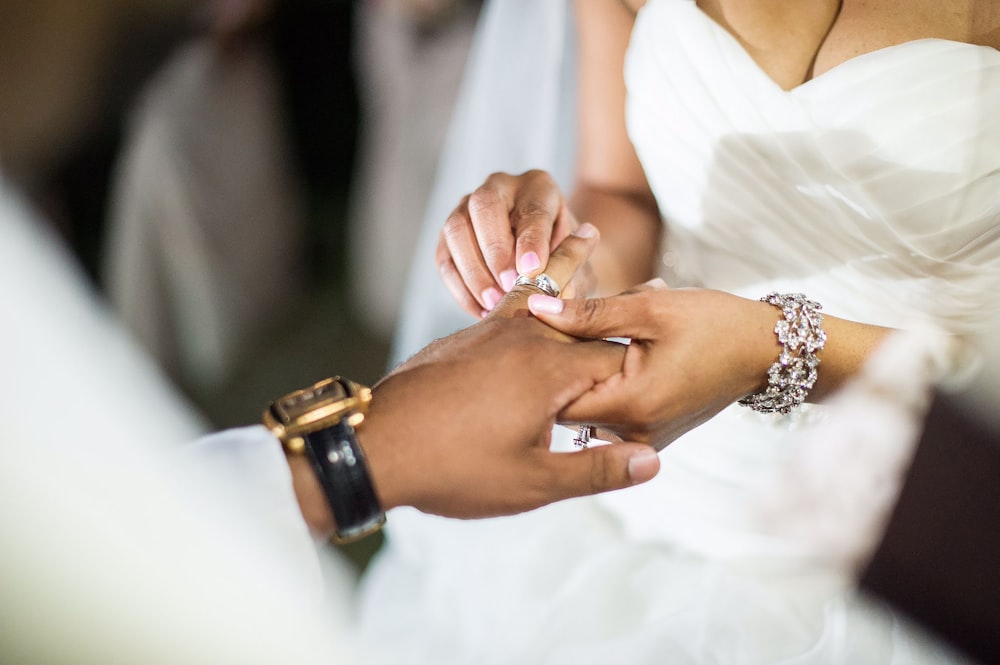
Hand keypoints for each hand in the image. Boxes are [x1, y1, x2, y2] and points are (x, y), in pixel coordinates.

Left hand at [353, 229, 658, 520]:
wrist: (375, 445)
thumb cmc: (455, 468)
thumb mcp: (531, 481)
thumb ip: (595, 469)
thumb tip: (652, 463)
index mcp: (550, 371)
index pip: (614, 359)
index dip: (644, 352)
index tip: (671, 335)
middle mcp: (523, 339)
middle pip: (583, 315)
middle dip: (616, 297)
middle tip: (652, 276)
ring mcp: (488, 334)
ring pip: (541, 297)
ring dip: (567, 269)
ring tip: (586, 237)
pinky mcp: (462, 339)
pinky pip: (507, 306)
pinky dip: (527, 291)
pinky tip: (526, 290)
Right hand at [436, 170, 593, 317]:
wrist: (544, 263)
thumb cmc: (563, 261)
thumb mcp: (579, 265)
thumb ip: (572, 274)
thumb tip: (563, 290)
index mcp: (539, 187)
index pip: (533, 208)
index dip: (532, 240)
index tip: (532, 270)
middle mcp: (500, 187)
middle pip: (485, 205)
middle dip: (495, 250)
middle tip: (510, 286)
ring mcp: (467, 206)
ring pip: (456, 228)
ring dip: (474, 271)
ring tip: (495, 304)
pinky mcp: (449, 235)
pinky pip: (445, 258)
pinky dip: (460, 288)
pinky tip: (481, 310)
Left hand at [528, 281, 782, 448]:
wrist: (764, 352)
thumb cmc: (713, 323)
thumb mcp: (650, 310)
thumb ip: (590, 314)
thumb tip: (536, 307)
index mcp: (632, 403)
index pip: (557, 397)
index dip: (536, 368)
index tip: (526, 337)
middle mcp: (635, 432)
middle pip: (566, 408)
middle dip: (552, 373)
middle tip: (543, 336)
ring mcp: (643, 439)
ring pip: (586, 410)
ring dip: (576, 379)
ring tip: (583, 346)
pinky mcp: (650, 436)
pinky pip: (606, 415)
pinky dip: (597, 387)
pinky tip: (603, 357)